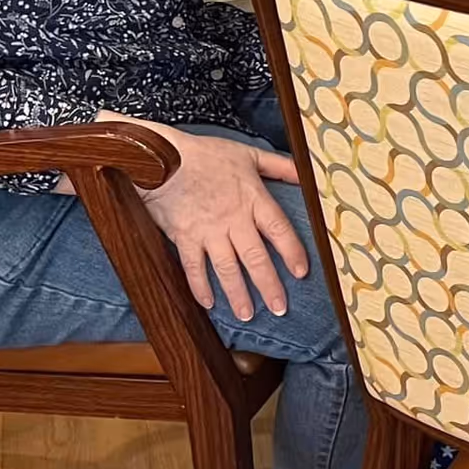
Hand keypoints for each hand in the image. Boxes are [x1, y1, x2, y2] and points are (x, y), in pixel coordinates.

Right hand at [121, 121, 309, 319]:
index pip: (279, 229)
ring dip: (238, 293)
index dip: (292, 251)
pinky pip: (194, 268)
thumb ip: (281, 166)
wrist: (162, 159)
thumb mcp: (250, 154)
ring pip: (227, 268)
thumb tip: (307, 175)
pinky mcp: (184, 238)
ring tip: (247, 314)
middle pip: (255, 257)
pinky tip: (208, 304)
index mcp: (253, 198)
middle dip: (268, 284)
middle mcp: (233, 218)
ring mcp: (208, 231)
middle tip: (279, 308)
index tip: (302, 272)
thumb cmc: (207, 155)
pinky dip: (200, 287)